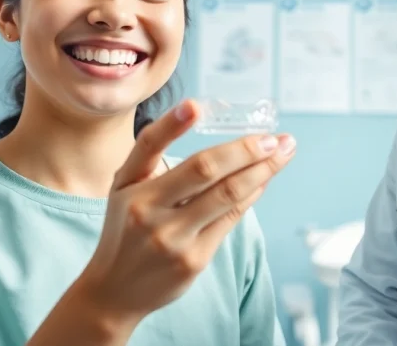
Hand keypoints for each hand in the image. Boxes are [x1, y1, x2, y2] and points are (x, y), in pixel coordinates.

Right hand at [77, 98, 294, 330]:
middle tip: (275, 138)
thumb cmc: (124, 227)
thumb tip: (193, 111)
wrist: (114, 291)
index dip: (173, 125)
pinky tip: (263, 180)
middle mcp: (150, 212)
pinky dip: (250, 196)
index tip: (195, 106)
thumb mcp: (124, 187)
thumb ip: (149, 151)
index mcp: (131, 188)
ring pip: (226, 195)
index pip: (150, 148)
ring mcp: (174, 239)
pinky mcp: (193, 260)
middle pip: (205, 170)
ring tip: (283, 153)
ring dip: (261, 171)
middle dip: (246, 150)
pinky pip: (230, 219)